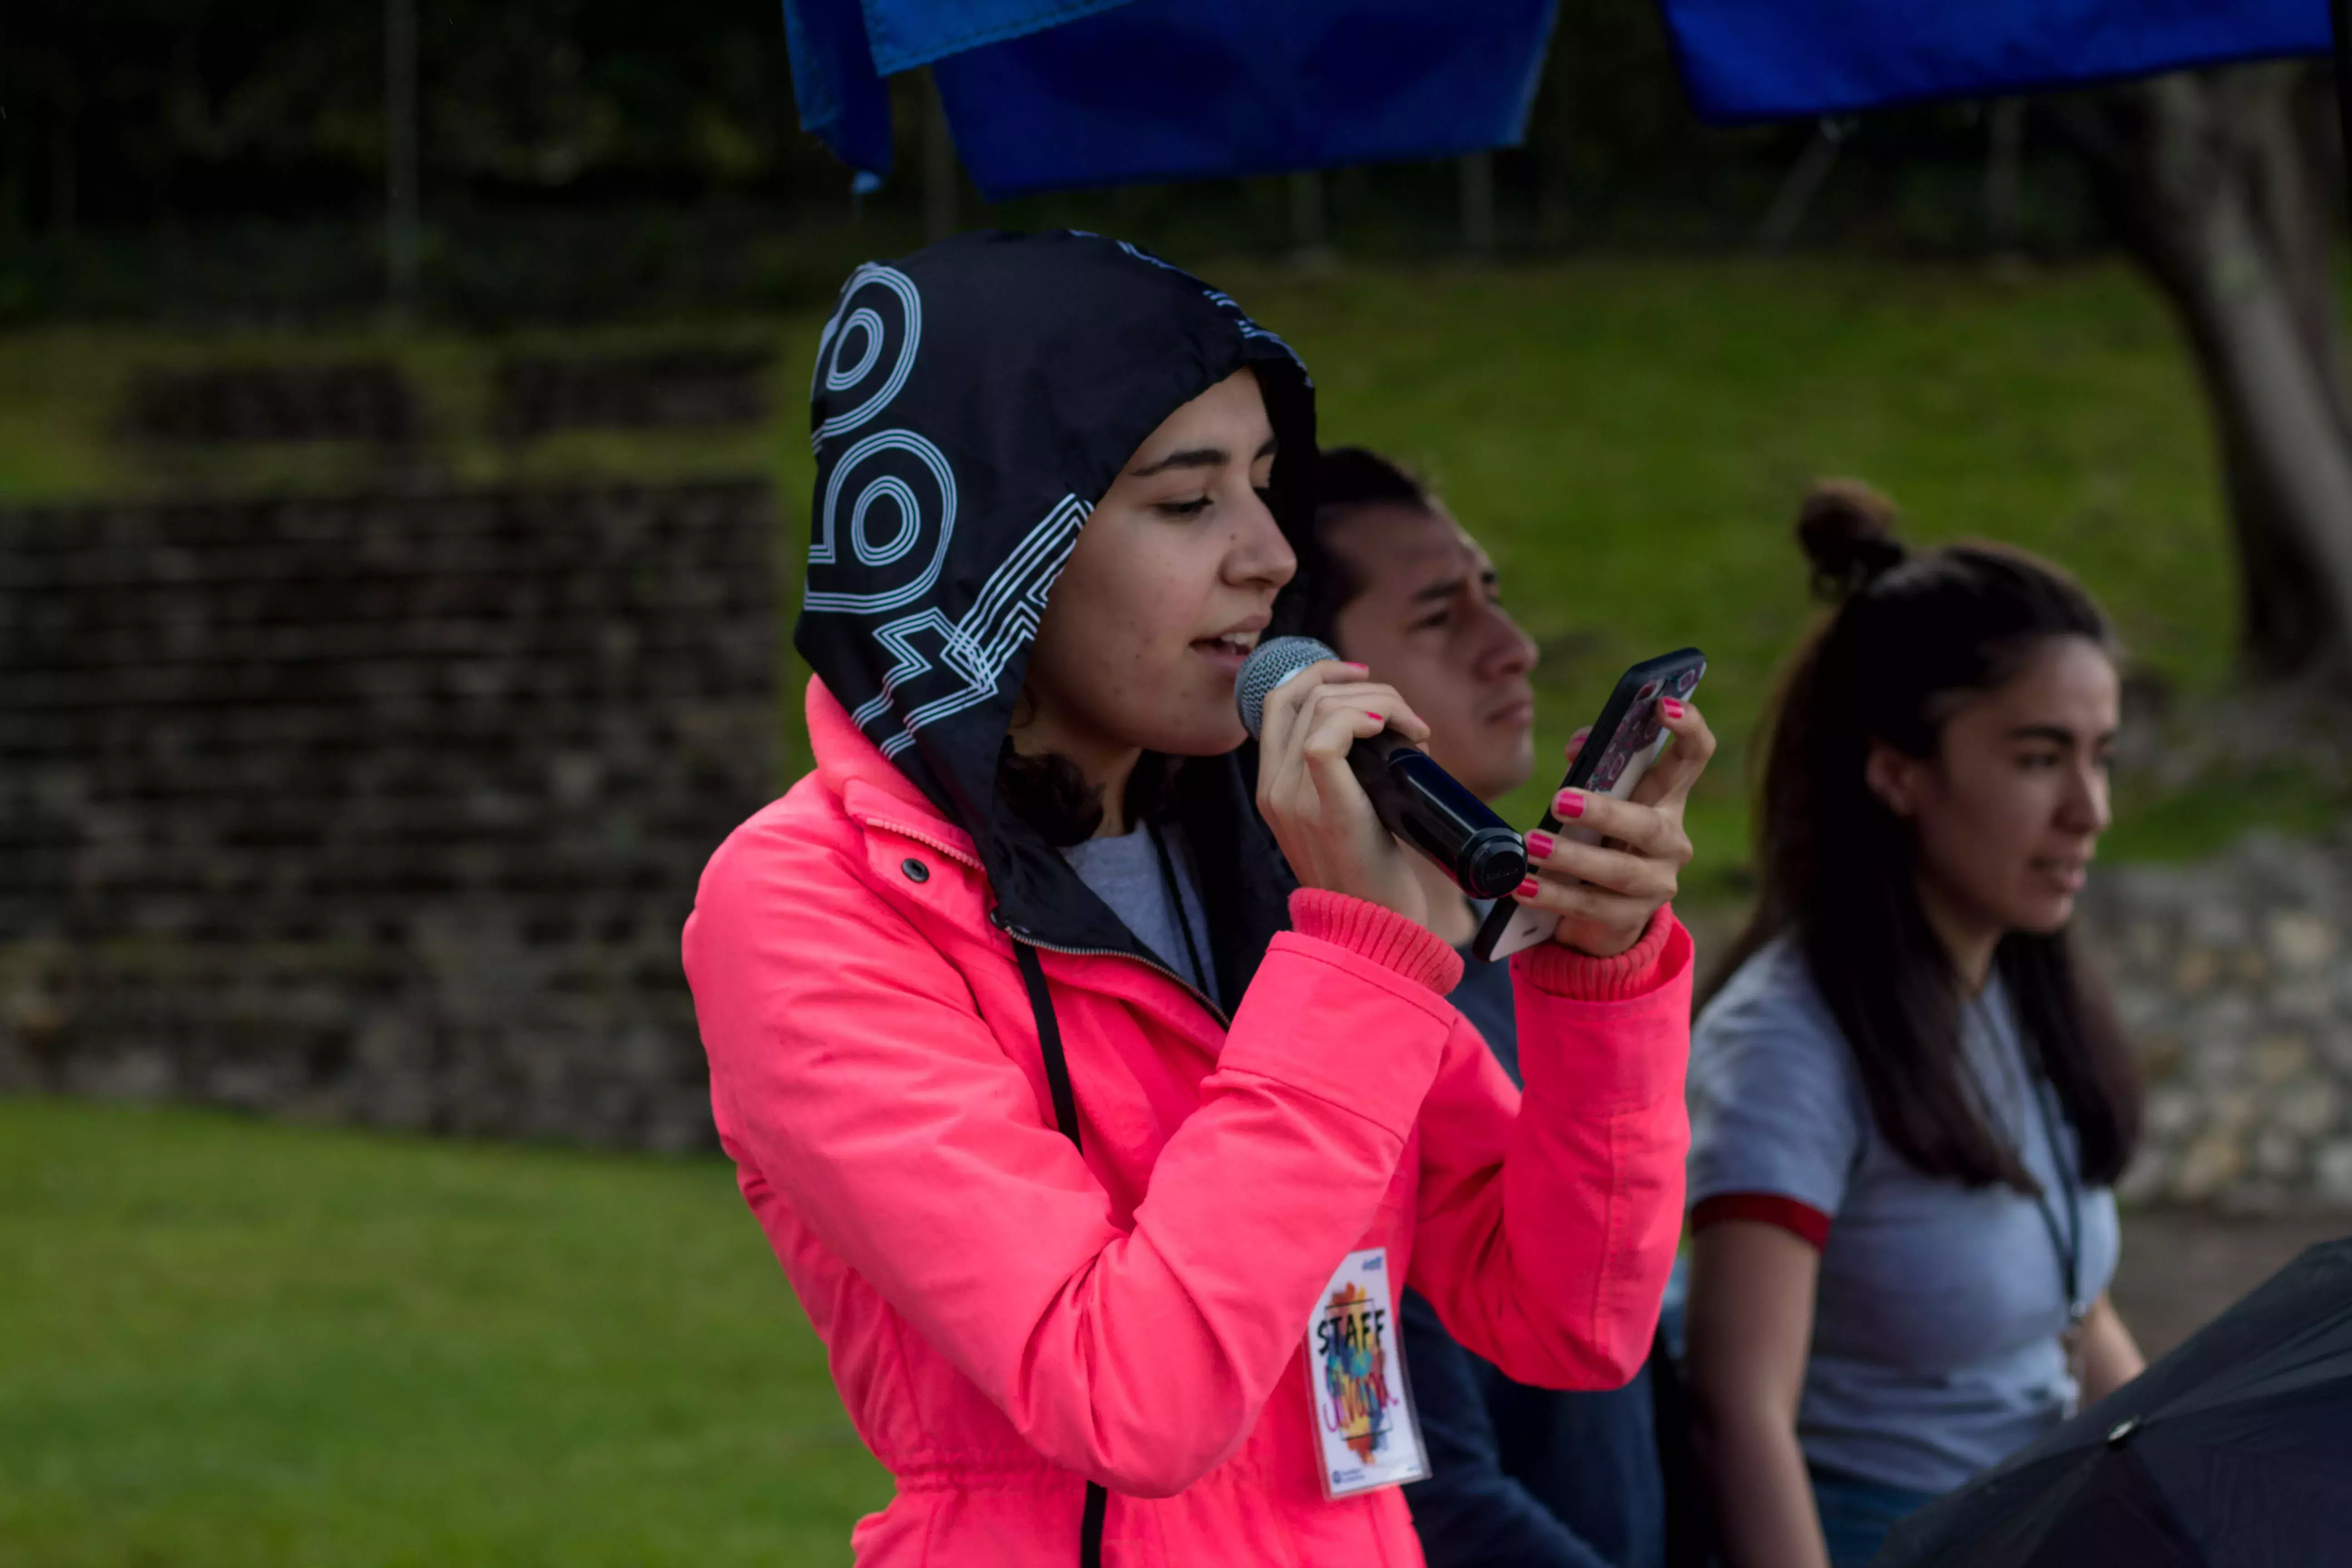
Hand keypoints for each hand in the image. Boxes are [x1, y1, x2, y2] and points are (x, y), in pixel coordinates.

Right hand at [1254, 659, 1431, 926]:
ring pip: (1321, 706)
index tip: (1365, 678)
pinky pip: (1327, 735)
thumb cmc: (1374, 876)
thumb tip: (1386, 728)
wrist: (1373, 931)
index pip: (1279, 701)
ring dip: (1379, 701)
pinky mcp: (1320, 806)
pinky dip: (1365, 718)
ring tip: (1414, 731)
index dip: (1319, 673)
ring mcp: (1290, 797)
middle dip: (1363, 687)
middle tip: (1406, 716)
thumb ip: (1348, 777)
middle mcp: (1273, 787)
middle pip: (1303, 694)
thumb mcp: (1351, 815)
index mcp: (1275, 786)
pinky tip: (1395, 732)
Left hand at [1514, 699, 1715, 957]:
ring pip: (1618, 871)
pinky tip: (1521, 886)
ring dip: (1571, 857)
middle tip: (1558, 799)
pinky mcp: (1631, 918)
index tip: (1665, 704)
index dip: (1689, 728)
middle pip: (1648, 824)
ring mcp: (1656, 883)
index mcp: (1666, 798)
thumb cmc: (1597, 836)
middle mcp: (1671, 841)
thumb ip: (1590, 766)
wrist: (1603, 912)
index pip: (1694, 757)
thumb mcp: (1597, 798)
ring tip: (1531, 845)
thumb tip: (1579, 746)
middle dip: (1604, 811)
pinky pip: (1590, 905)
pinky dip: (1552, 895)